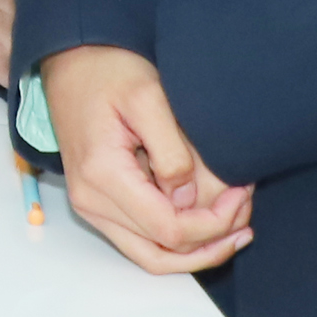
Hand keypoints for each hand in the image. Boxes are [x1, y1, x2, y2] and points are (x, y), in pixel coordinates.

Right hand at [39, 46, 255, 274]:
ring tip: (234, 227)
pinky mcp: (96, 202)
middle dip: (211, 243)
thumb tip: (188, 198)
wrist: (71, 60)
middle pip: (161, 253)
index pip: (170, 229)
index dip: (214, 224)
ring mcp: (90, 205)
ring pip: (151, 256)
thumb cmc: (107, 70)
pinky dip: (176, 240)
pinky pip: (141, 240)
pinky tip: (206, 221)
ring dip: (195, 250)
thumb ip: (172, 152)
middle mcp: (90, 200)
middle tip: (245, 219)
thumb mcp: (149, 97)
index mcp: (102, 175)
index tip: (242, 194)